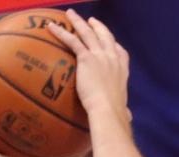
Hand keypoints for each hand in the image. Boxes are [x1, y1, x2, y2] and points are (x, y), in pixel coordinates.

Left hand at [48, 9, 129, 125]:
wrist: (108, 110)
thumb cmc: (115, 114)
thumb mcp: (123, 110)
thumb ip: (124, 112)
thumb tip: (127, 118)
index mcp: (122, 71)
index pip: (120, 52)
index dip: (114, 45)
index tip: (111, 42)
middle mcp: (112, 58)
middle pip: (105, 36)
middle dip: (98, 26)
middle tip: (91, 20)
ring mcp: (100, 55)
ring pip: (87, 33)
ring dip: (78, 22)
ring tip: (70, 14)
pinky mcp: (86, 58)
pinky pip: (72, 41)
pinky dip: (61, 32)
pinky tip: (51, 27)